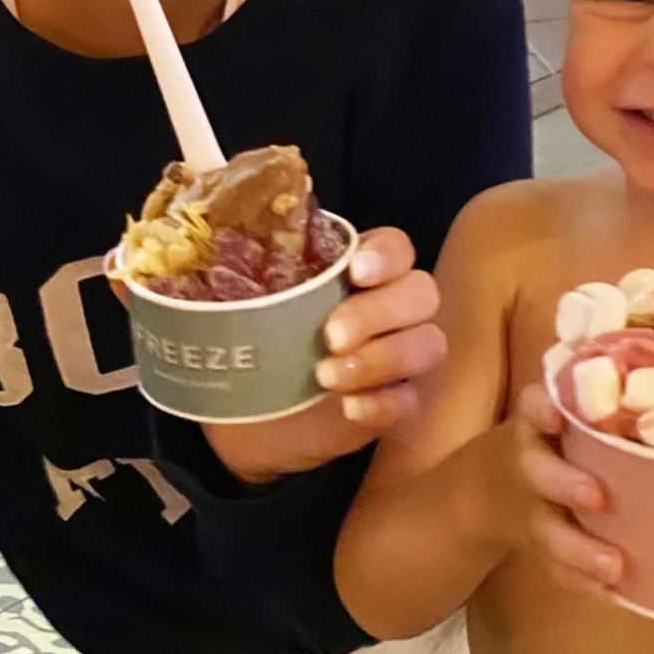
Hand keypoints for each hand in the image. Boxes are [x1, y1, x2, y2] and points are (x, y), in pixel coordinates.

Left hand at [203, 227, 446, 481]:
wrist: (247, 415)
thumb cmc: (252, 342)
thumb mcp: (244, 300)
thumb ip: (247, 267)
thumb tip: (224, 238)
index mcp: (355, 269)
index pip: (396, 247)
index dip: (386, 256)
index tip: (356, 272)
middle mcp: (387, 306)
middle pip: (421, 292)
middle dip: (380, 312)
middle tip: (332, 336)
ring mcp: (397, 355)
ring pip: (428, 343)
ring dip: (382, 359)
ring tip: (327, 377)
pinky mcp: (395, 402)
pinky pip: (411, 398)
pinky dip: (384, 402)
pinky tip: (349, 409)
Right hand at [512, 383, 625, 597]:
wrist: (499, 484)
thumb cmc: (570, 436)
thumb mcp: (580, 407)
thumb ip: (623, 393)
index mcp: (546, 419)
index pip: (535, 405)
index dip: (543, 411)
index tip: (558, 417)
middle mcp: (532, 458)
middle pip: (537, 469)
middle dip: (564, 483)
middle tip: (598, 497)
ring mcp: (531, 506)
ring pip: (545, 528)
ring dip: (577, 548)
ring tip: (614, 567)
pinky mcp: (536, 542)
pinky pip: (552, 566)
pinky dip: (579, 579)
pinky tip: (611, 593)